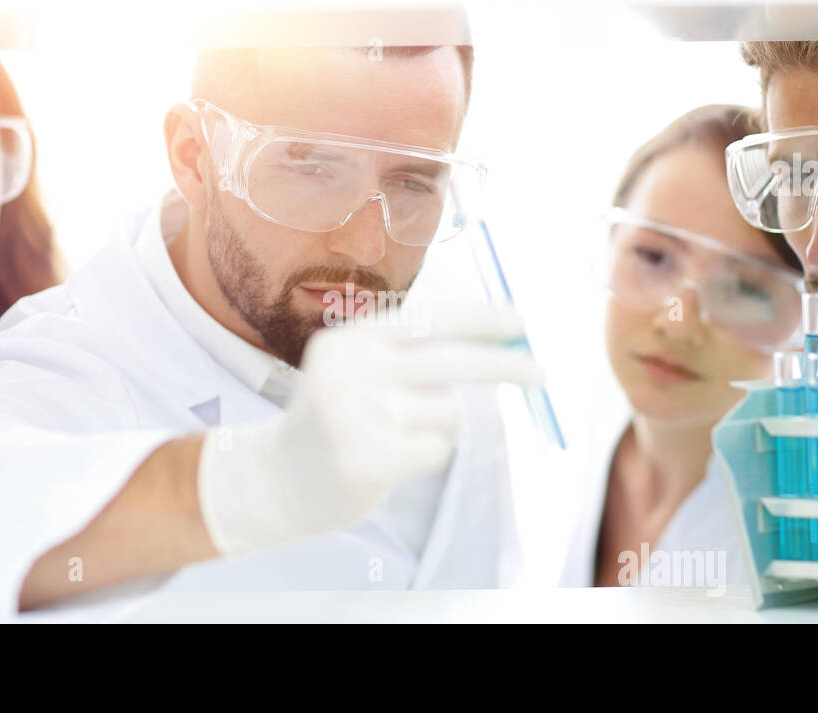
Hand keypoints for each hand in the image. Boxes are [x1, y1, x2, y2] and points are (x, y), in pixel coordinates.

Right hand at [196, 303, 544, 555]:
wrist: (276, 479)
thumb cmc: (336, 419)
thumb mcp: (358, 369)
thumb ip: (414, 351)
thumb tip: (501, 339)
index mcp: (350, 339)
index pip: (429, 318)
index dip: (480, 318)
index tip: (520, 321)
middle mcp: (351, 371)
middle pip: (452, 361)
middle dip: (506, 364)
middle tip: (541, 374)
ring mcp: (357, 417)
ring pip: (449, 410)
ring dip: (443, 423)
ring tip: (403, 433)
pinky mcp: (369, 460)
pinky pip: (436, 448)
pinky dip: (428, 453)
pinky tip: (393, 458)